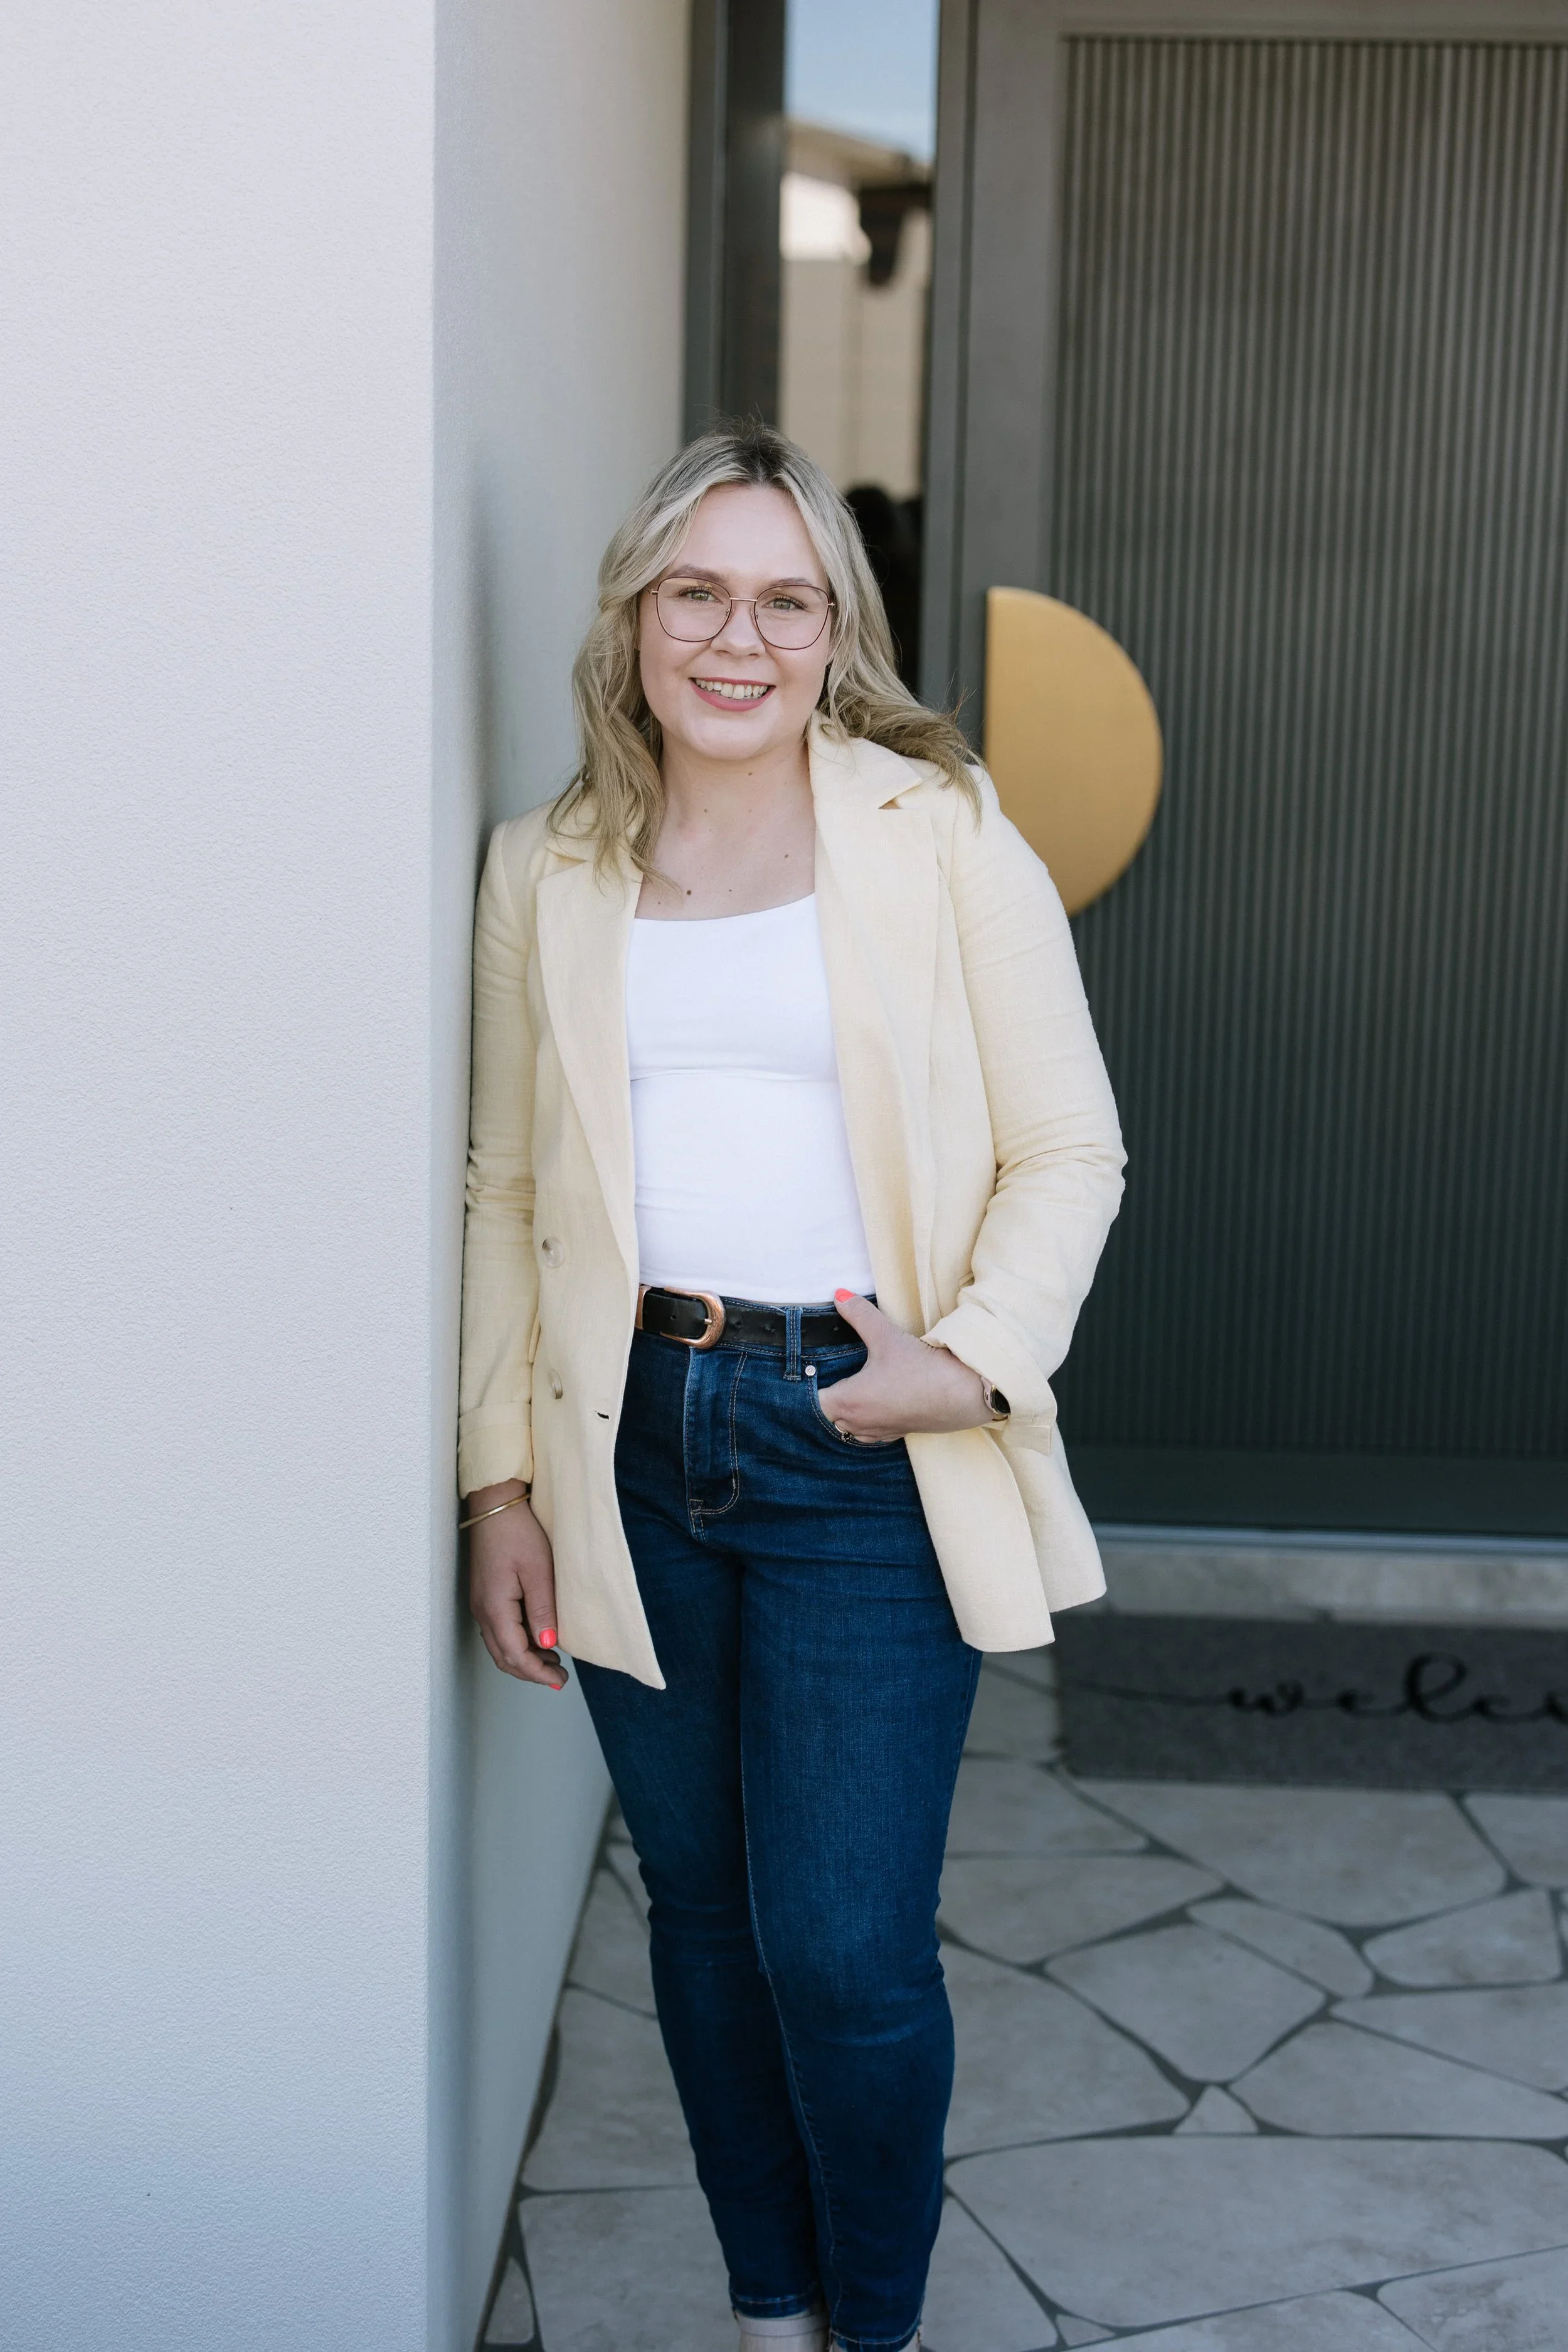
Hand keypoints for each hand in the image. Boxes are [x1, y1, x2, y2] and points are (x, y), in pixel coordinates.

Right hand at [465, 1484, 567, 1689]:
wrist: (496, 1506)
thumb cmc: (517, 1532)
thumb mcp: (538, 1571)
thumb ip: (542, 1610)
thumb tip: (548, 1644)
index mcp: (495, 1608)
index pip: (515, 1655)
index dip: (537, 1673)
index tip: (559, 1681)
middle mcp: (483, 1611)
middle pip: (504, 1657)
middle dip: (531, 1672)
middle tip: (559, 1678)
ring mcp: (481, 1604)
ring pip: (500, 1647)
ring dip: (525, 1659)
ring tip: (553, 1661)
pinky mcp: (486, 1596)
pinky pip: (499, 1632)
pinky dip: (517, 1644)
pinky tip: (537, 1639)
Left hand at [819, 1292, 994, 1442]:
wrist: (963, 1395)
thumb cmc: (921, 1369)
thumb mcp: (887, 1337)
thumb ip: (859, 1315)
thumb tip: (839, 1294)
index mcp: (848, 1401)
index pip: (812, 1403)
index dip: (807, 1388)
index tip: (809, 1373)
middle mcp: (859, 1422)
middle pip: (827, 1416)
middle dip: (824, 1399)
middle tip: (825, 1377)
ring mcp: (878, 1432)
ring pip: (847, 1427)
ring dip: (843, 1413)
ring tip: (846, 1391)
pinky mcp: (897, 1434)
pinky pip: (868, 1433)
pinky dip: (863, 1421)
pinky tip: (872, 1405)